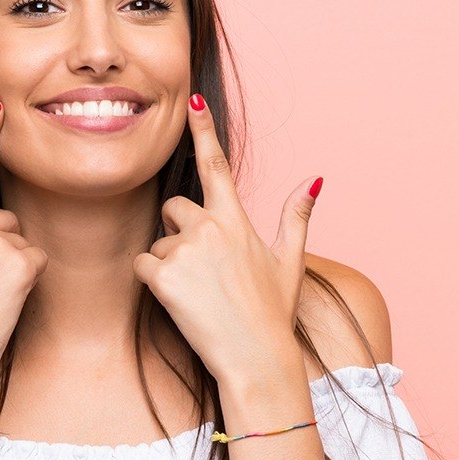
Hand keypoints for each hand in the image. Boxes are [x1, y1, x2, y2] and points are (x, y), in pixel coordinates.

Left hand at [132, 93, 322, 385]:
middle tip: (199, 264)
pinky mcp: (164, 277)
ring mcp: (186, 251)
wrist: (256, 358)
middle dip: (179, 228)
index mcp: (237, 220)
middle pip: (174, 207)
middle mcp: (209, 227)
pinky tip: (178, 301)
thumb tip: (315, 180)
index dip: (204, 131)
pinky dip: (153, 281)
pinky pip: (143, 266)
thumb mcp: (289, 261)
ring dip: (169, 262)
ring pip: (159, 242)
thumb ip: (296, 217)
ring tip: (198, 293)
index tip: (192, 102)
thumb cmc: (272, 312)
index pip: (216, 165)